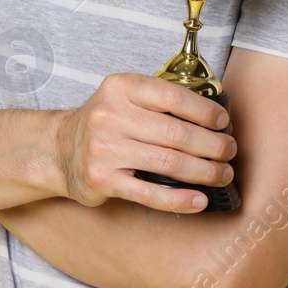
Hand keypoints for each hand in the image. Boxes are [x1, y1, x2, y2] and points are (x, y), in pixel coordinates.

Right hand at [55, 74, 235, 213]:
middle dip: (213, 146)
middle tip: (229, 152)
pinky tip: (199, 200)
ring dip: (205, 172)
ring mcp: (104, 150)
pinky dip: (180, 199)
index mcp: (120, 88)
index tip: (223, 123)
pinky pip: (150, 194)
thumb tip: (215, 116)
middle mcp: (110, 116)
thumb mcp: (124, 98)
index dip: (206, 112)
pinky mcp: (102, 180)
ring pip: (169, 163)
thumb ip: (159, 101)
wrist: (58, 149)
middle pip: (176, 134)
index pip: (173, 96)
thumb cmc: (104, 123)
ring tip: (222, 174)